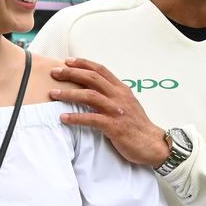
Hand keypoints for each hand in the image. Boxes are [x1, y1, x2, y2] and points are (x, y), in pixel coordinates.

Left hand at [51, 57, 169, 167]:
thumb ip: (112, 94)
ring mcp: (117, 110)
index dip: (83, 63)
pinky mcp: (114, 126)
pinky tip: (63, 117)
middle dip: (71, 73)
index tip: (67, 61)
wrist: (152, 144)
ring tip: (53, 94)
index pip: (100, 70)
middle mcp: (119, 96)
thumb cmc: (137, 125)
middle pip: (92, 79)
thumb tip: (93, 88)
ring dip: (69, 94)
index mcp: (121, 89)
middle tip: (55, 73)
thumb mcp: (127, 103)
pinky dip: (76, 117)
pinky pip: (91, 119)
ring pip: (89, 96)